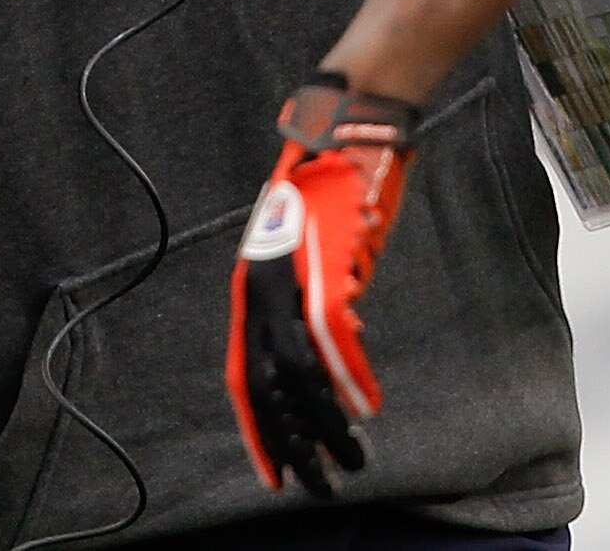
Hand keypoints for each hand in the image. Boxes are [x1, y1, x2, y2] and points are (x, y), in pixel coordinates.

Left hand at [228, 74, 417, 496]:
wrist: (350, 124)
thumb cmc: (335, 183)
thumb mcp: (313, 250)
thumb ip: (312, 302)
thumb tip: (333, 352)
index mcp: (250, 288)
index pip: (241, 378)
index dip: (258, 430)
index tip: (274, 473)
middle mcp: (260, 289)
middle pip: (268, 388)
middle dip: (293, 444)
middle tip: (317, 484)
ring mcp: (292, 279)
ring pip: (301, 375)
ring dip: (328, 424)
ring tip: (352, 458)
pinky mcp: (327, 268)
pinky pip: (335, 341)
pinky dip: (352, 377)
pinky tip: (367, 407)